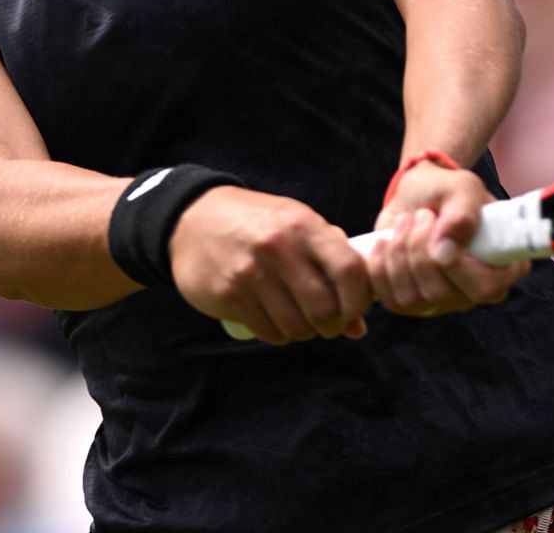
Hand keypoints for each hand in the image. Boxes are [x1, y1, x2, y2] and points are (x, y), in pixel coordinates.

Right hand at [169, 186, 371, 343]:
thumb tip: (359, 325)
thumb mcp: (297, 226)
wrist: (193, 219)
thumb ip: (332, 263)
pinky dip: (278, 334)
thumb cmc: (259, 224)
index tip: (353, 309)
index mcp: (303, 226)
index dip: (359, 300)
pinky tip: (273, 318)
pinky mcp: (229, 296)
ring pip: (297, 328)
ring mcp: (251, 273)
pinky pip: (269, 333)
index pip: (350, 271)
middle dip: (331, 325)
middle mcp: (278, 248)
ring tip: (297, 318)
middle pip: (325, 309)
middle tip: (325, 322)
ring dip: (303, 332)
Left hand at [368, 160, 527, 318]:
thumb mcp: (462, 187)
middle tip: (421, 215)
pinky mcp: (414, 303)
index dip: (458, 264)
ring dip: (399, 252)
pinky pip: (390, 300)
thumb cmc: (447, 191)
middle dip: (418, 247)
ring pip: (412, 298)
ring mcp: (445, 302)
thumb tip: (445, 251)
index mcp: (503, 267)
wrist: (418, 195)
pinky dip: (379, 267)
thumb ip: (462, 214)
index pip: (486, 288)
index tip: (437, 225)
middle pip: (440, 293)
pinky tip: (385, 243)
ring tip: (406, 222)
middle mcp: (476, 291)